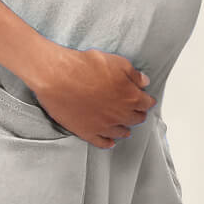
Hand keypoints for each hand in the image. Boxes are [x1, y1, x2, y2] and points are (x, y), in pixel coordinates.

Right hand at [29, 46, 156, 148]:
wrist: (57, 77)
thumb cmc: (84, 66)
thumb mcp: (115, 61)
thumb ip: (132, 74)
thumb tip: (144, 82)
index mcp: (130, 97)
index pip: (146, 103)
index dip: (147, 101)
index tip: (146, 100)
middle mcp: (120, 115)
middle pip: (135, 119)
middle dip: (138, 114)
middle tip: (136, 111)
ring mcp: (103, 126)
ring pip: (121, 133)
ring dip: (125, 128)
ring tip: (125, 127)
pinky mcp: (87, 132)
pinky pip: (102, 142)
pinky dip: (108, 142)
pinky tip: (110, 140)